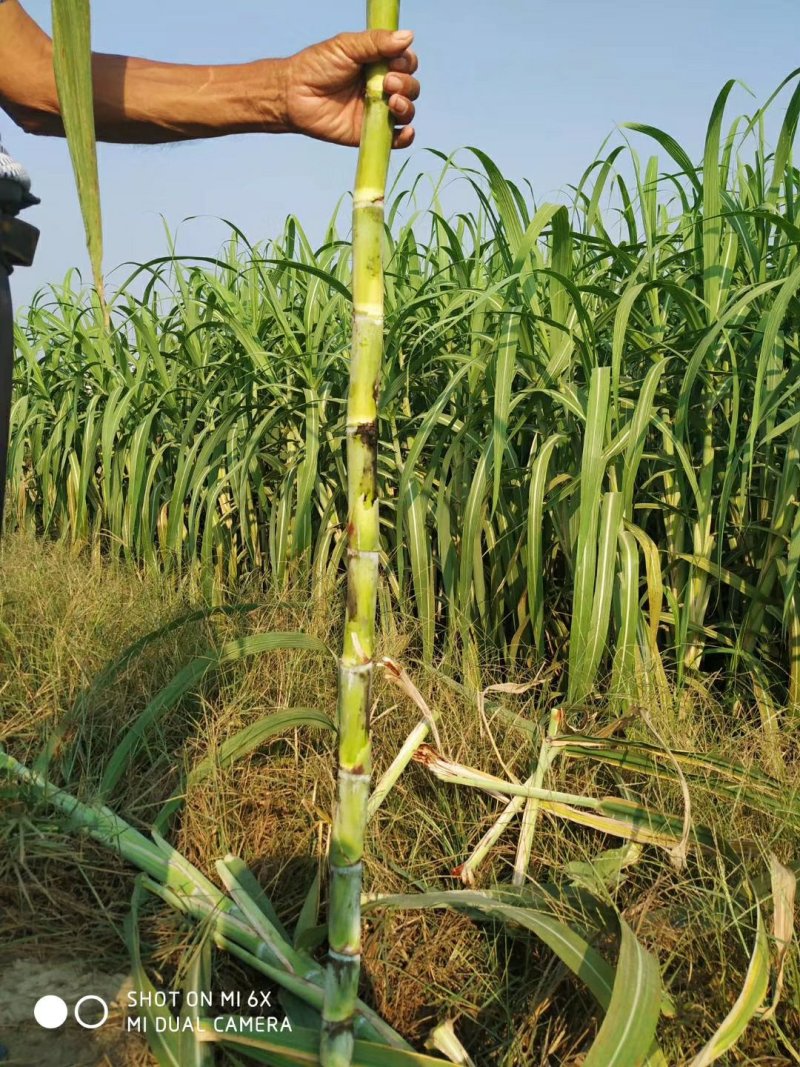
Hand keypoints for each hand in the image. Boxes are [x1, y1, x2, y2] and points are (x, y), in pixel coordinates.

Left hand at [284, 30, 419, 148]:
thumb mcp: (347, 46)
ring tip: (392, 102)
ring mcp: (377, 111)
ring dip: (407, 107)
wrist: (294, 95)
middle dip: (405, 85)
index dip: (407, 63)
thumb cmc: (317, 66)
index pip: (406, 63)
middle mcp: (381, 87)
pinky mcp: (369, 133)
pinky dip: (405, 137)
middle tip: (386, 83)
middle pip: (411, 87)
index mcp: (378, 64)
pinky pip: (395, 139)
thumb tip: (409, 36)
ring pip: (407, 111)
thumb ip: (376, 42)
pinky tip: (405, 131)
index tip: (394, 62)